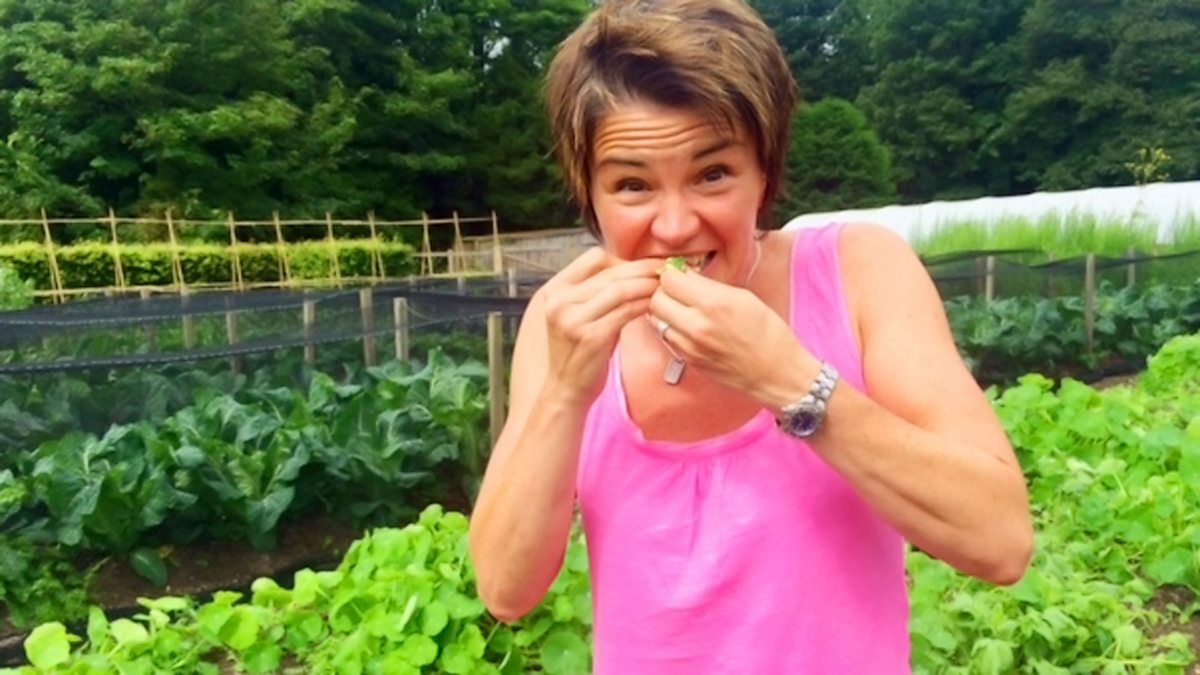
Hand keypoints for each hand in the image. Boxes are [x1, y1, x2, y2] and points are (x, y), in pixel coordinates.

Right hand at [540, 248, 661, 405]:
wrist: (565, 388)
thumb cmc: (578, 352)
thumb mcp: (578, 316)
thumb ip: (597, 294)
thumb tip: (633, 273)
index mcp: (555, 291)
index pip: (593, 258)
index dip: (622, 259)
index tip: (644, 264)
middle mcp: (561, 302)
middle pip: (611, 273)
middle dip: (642, 269)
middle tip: (665, 268)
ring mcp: (574, 319)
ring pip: (620, 289)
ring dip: (647, 284)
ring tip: (664, 285)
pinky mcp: (592, 336)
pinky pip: (625, 311)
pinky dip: (644, 304)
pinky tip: (655, 304)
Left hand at [649, 269, 817, 401]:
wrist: (776, 373)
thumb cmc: (768, 333)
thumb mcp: (744, 297)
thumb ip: (709, 286)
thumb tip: (685, 276)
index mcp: (713, 303)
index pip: (670, 280)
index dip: (674, 273)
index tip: (681, 273)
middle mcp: (696, 325)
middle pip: (657, 298)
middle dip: (665, 290)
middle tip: (678, 290)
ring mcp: (689, 346)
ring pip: (656, 319)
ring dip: (664, 310)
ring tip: (681, 307)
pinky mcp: (687, 360)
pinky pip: (665, 337)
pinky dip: (670, 327)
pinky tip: (686, 325)